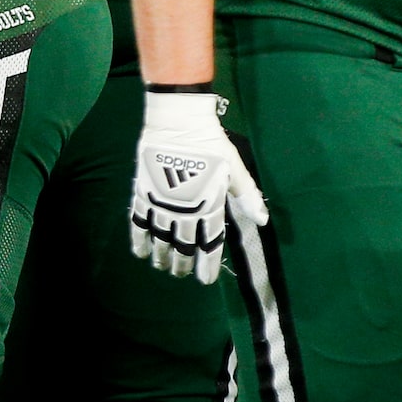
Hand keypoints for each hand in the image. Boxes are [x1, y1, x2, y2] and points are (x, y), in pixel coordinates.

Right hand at [131, 90, 265, 283]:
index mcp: (209, 204)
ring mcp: (162, 202)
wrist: (178, 121)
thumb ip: (247, 196)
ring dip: (161, 256)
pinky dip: (138, 238)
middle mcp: (185, 209)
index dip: (207, 265)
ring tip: (163, 267)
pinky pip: (138, 222)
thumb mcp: (234, 169)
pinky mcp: (144, 192)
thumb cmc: (211, 143)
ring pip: (160, 238)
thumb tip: (263, 220)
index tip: (205, 280)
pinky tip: (140, 252)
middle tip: (182, 274)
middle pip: (182, 246)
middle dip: (183, 263)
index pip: (209, 243)